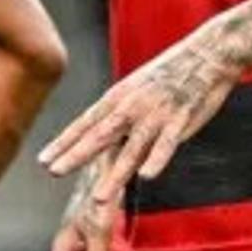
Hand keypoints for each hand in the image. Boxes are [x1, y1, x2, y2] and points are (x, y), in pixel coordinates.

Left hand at [40, 22, 241, 203]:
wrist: (208, 53)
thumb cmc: (170, 73)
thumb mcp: (135, 88)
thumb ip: (118, 114)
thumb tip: (101, 136)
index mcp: (118, 98)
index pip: (84, 124)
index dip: (64, 143)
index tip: (43, 160)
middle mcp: (131, 107)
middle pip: (99, 135)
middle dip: (76, 155)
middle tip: (54, 172)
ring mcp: (156, 114)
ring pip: (131, 149)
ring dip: (115, 174)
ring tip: (98, 198)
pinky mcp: (181, 120)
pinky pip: (167, 144)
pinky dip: (157, 159)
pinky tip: (146, 177)